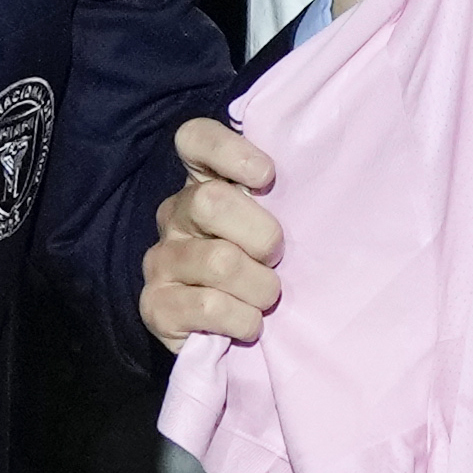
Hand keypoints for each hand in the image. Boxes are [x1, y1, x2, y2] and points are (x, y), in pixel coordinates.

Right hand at [141, 118, 281, 349]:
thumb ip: (280, 197)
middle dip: (262, 235)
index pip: (195, 138)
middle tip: (276, 258)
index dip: (230, 151)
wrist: (234, 334)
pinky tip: (248, 323)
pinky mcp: (156, 306)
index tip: (266, 176)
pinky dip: (243, 319)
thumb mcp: (274, 225)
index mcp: (202, 183)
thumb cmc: (266, 267)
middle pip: (211, 201)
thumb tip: (316, 175)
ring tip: (266, 298)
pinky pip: (209, 306)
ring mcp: (160, 260)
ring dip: (260, 287)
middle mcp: (174, 215)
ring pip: (219, 261)